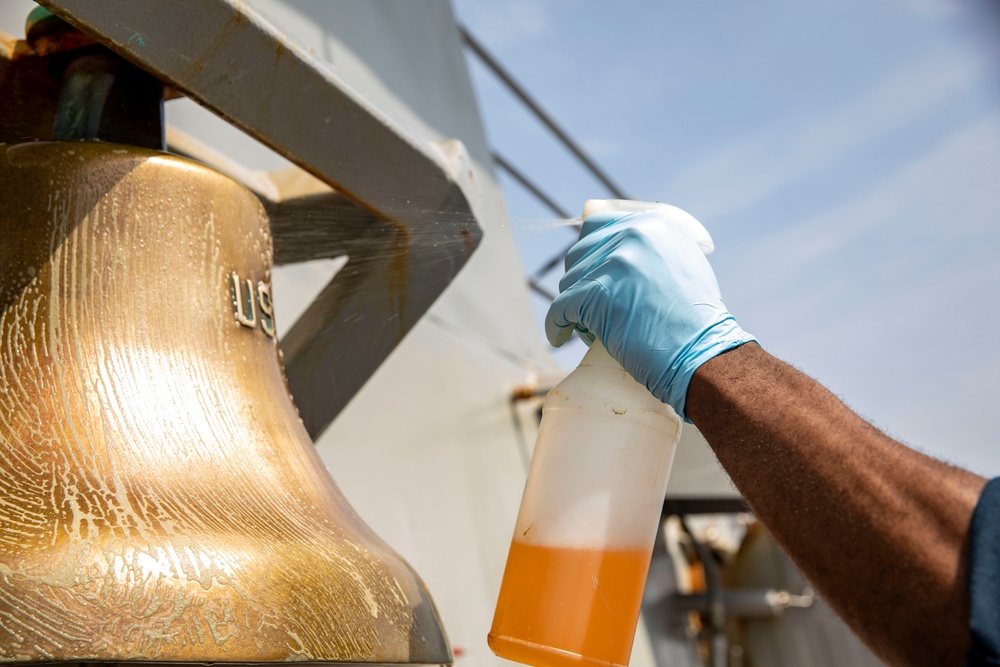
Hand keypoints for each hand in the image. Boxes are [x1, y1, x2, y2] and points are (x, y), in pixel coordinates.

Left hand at [545, 207, 754, 419]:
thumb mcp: (682, 263)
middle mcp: (634, 234)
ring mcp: (615, 262)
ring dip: (576, 306)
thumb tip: (603, 232)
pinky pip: (559, 309)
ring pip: (569, 281)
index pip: (598, 224)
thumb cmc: (696, 320)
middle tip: (595, 308)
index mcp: (655, 224)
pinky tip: (559, 337)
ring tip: (594, 328)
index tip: (592, 275)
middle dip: (583, 281)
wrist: (704, 354)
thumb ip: (650, 245)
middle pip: (579, 252)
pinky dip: (556, 325)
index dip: (591, 253)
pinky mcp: (597, 293)